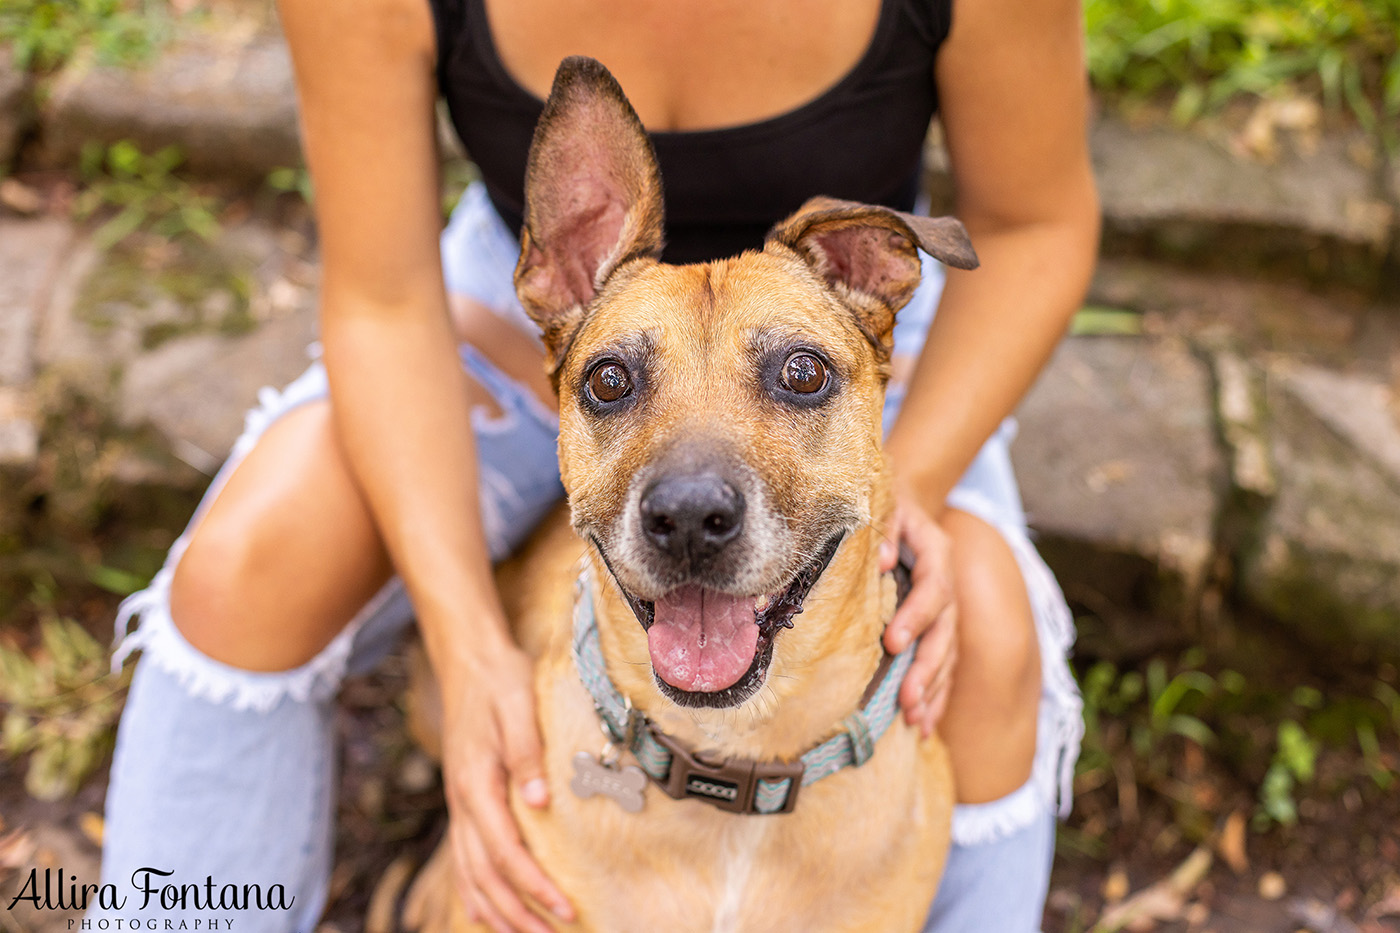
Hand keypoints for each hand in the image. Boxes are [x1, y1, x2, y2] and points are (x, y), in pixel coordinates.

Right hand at [440, 643, 574, 931]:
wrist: (469, 661)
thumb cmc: (501, 680)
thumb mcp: (520, 704)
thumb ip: (527, 751)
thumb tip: (539, 800)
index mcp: (477, 783)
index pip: (506, 850)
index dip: (534, 884)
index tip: (565, 908)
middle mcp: (462, 801)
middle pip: (486, 874)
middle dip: (518, 911)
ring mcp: (459, 803)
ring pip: (470, 873)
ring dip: (497, 909)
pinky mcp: (464, 800)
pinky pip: (463, 857)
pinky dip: (474, 890)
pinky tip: (485, 913)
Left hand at [879, 496, 958, 737]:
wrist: (906, 503)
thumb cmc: (887, 506)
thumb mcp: (884, 505)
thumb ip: (884, 529)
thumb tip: (878, 560)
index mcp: (937, 554)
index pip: (933, 589)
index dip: (916, 616)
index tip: (893, 643)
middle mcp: (946, 586)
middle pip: (945, 632)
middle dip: (927, 668)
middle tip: (907, 699)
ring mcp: (946, 610)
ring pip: (947, 655)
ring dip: (934, 690)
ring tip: (915, 721)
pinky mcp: (937, 627)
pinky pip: (942, 664)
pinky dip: (935, 695)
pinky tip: (924, 724)